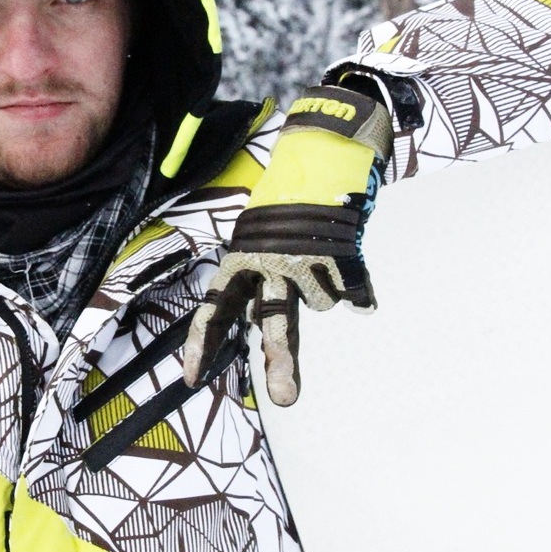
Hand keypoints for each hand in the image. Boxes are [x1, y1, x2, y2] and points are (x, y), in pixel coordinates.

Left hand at [183, 85, 392, 407]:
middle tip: (286, 399)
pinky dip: (358, 288)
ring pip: (322, 305)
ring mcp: (308, 259)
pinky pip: (354, 292)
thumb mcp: (260, 237)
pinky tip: (351, 265)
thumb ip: (268, 283)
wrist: (324, 152)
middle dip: (281, 361)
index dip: (203, 343)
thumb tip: (260, 330)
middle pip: (273, 321)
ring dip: (327, 288)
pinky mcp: (341, 254)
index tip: (192, 378)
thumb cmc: (285, 199)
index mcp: (242, 257)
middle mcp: (271, 262)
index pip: (216, 306)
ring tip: (324, 256)